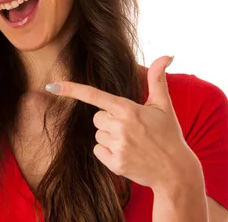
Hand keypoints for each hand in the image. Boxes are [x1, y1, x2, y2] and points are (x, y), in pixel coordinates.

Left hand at [45, 56, 199, 190]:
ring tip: (132, 142)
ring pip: (98, 134)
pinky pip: (98, 150)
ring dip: (110, 137)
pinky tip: (126, 154)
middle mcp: (120, 127)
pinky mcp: (115, 163)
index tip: (52, 86)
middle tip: (131, 128)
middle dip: (109, 120)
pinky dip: (108, 152)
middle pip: (96, 117)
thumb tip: (168, 55)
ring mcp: (117, 146)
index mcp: (128, 109)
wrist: (175, 171)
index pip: (94, 95)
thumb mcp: (164, 105)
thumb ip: (157, 78)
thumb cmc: (168, 135)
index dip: (72, 89)